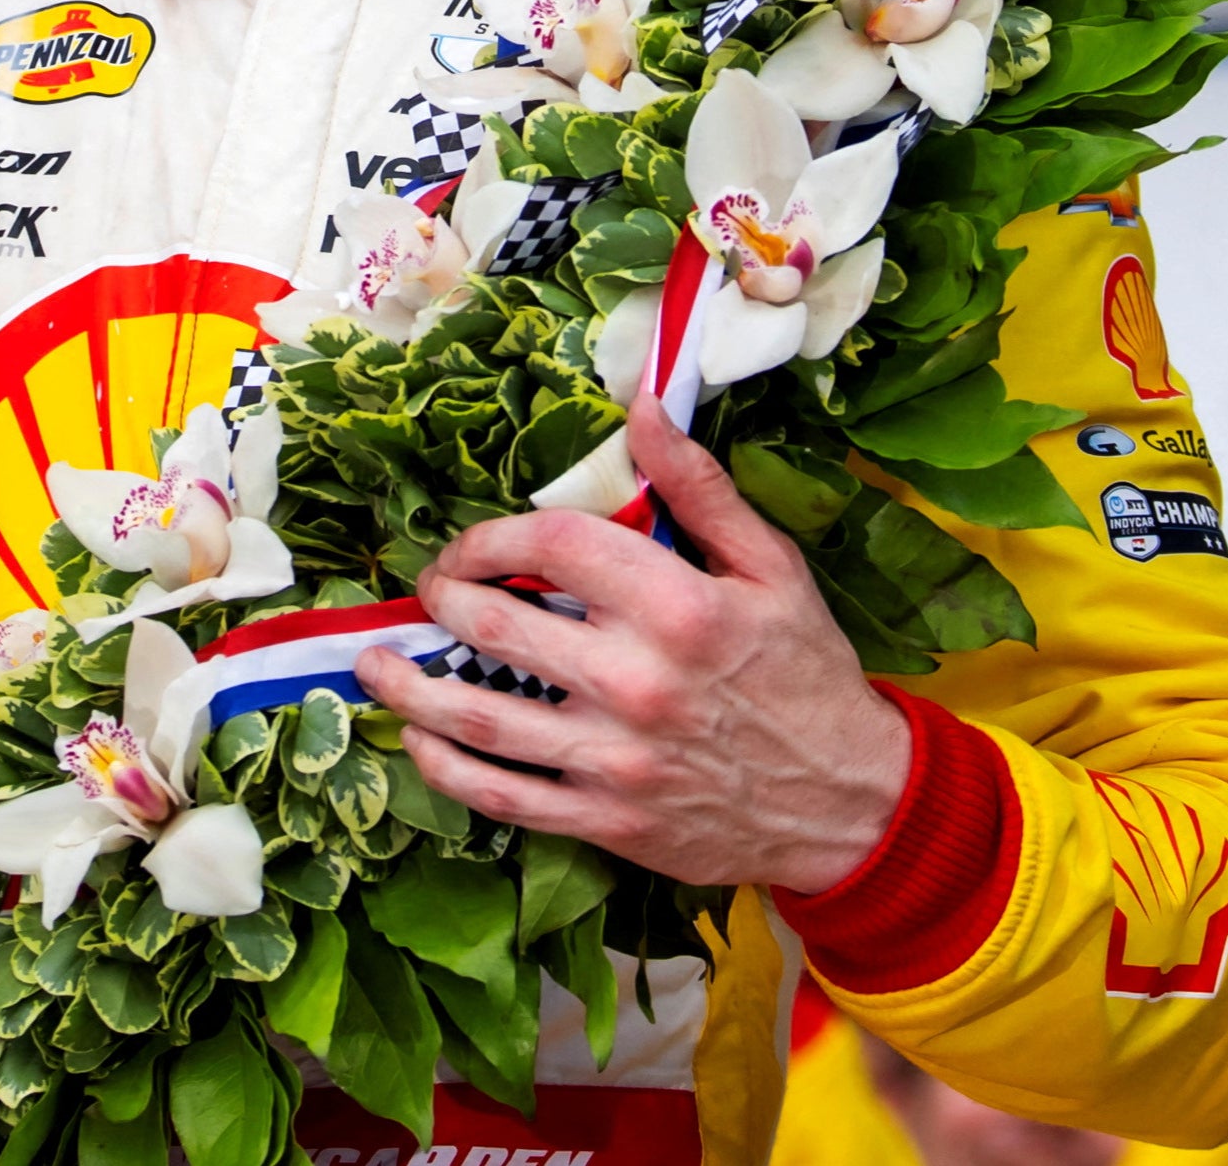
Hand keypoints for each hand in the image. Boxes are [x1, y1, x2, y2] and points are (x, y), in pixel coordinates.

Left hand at [353, 399, 910, 891]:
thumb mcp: (771, 569)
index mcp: (675, 608)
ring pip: (478, 717)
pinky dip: (446, 771)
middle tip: (428, 590)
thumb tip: (644, 407)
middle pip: (493, 627)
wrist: (853, 803)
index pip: (548, 548)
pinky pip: (502, 797)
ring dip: (410, 689)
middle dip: (441, 598)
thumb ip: (699, 489)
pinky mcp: (606, 822)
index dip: (491, 536)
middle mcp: (633, 682)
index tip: (473, 544)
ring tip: (374, 664)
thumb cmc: (808, 674)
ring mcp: (613, 759)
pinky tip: (419, 745)